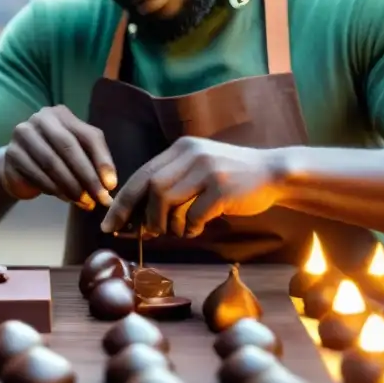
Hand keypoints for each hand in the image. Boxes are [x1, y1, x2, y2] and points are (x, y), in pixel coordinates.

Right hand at [2, 105, 117, 210]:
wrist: (21, 168)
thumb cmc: (57, 159)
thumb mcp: (79, 155)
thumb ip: (95, 164)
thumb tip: (109, 185)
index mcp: (62, 114)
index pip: (88, 135)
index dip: (102, 160)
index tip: (111, 185)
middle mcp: (40, 118)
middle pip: (68, 146)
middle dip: (87, 175)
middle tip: (99, 198)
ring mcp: (23, 134)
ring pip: (51, 162)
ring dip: (71, 186)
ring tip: (84, 202)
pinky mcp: (11, 154)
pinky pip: (36, 173)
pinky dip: (54, 189)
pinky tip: (66, 199)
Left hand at [100, 137, 282, 236]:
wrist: (273, 172)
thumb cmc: (232, 177)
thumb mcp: (199, 168)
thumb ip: (172, 183)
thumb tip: (138, 215)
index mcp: (181, 148)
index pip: (142, 173)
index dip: (123, 200)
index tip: (110, 222)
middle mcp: (191, 154)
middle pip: (150, 186)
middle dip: (136, 214)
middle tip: (137, 234)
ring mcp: (207, 169)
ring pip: (167, 201)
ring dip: (166, 223)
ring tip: (176, 231)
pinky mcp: (222, 188)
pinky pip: (193, 215)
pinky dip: (190, 228)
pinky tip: (197, 230)